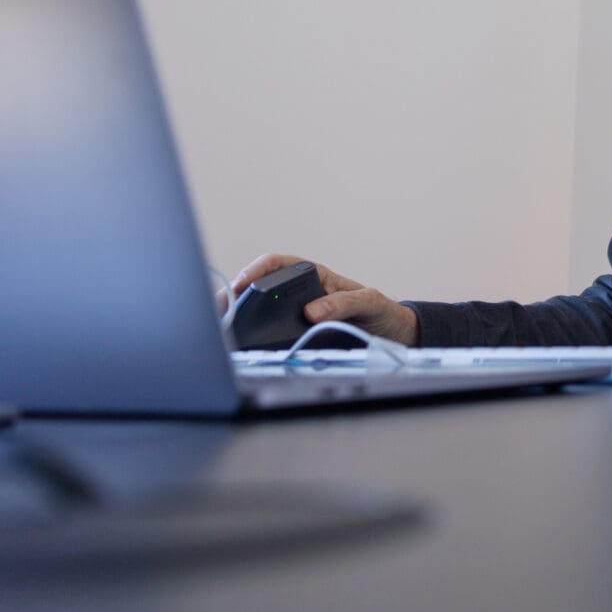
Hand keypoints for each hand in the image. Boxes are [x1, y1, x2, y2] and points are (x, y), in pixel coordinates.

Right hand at [229, 253, 419, 345]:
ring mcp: (295, 315)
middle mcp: (300, 294)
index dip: (255, 270)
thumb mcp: (368, 303)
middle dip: (235, 296)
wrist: (393, 336)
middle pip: (259, 288)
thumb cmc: (380, 312)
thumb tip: (311, 311)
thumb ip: (343, 303)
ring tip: (219, 328)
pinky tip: (241, 347)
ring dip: (239, 317)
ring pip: (259, 312)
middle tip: (218, 311)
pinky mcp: (296, 336)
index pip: (277, 264)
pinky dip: (253, 338)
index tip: (242, 285)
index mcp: (315, 276)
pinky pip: (269, 334)